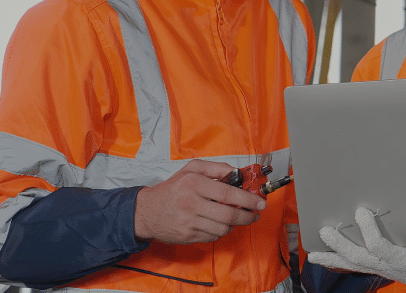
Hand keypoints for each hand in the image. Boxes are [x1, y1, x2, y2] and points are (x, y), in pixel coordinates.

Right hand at [134, 159, 265, 244]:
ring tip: (236, 218)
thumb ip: (216, 168)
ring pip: (223, 229)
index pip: (227, 194)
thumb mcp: (191, 169)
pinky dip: (220, 231)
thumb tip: (237, 172)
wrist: (145, 211)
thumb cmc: (172, 188)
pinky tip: (218, 224)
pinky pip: (212, 237)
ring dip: (234, 225)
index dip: (247, 199)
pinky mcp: (187, 237)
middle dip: (247, 216)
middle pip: (228, 215)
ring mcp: (188, 223)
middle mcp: (190, 204)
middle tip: (255, 214)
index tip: (260, 202)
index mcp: (193, 184)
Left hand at [308, 207, 405, 292]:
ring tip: (314, 254)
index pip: (378, 246)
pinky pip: (354, 267)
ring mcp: (379, 268)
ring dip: (332, 257)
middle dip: (340, 244)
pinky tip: (324, 258)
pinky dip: (338, 262)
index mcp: (399, 260)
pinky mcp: (377, 268)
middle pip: (358, 256)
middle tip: (325, 231)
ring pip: (352, 264)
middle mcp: (385, 266)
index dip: (368, 230)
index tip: (361, 212)